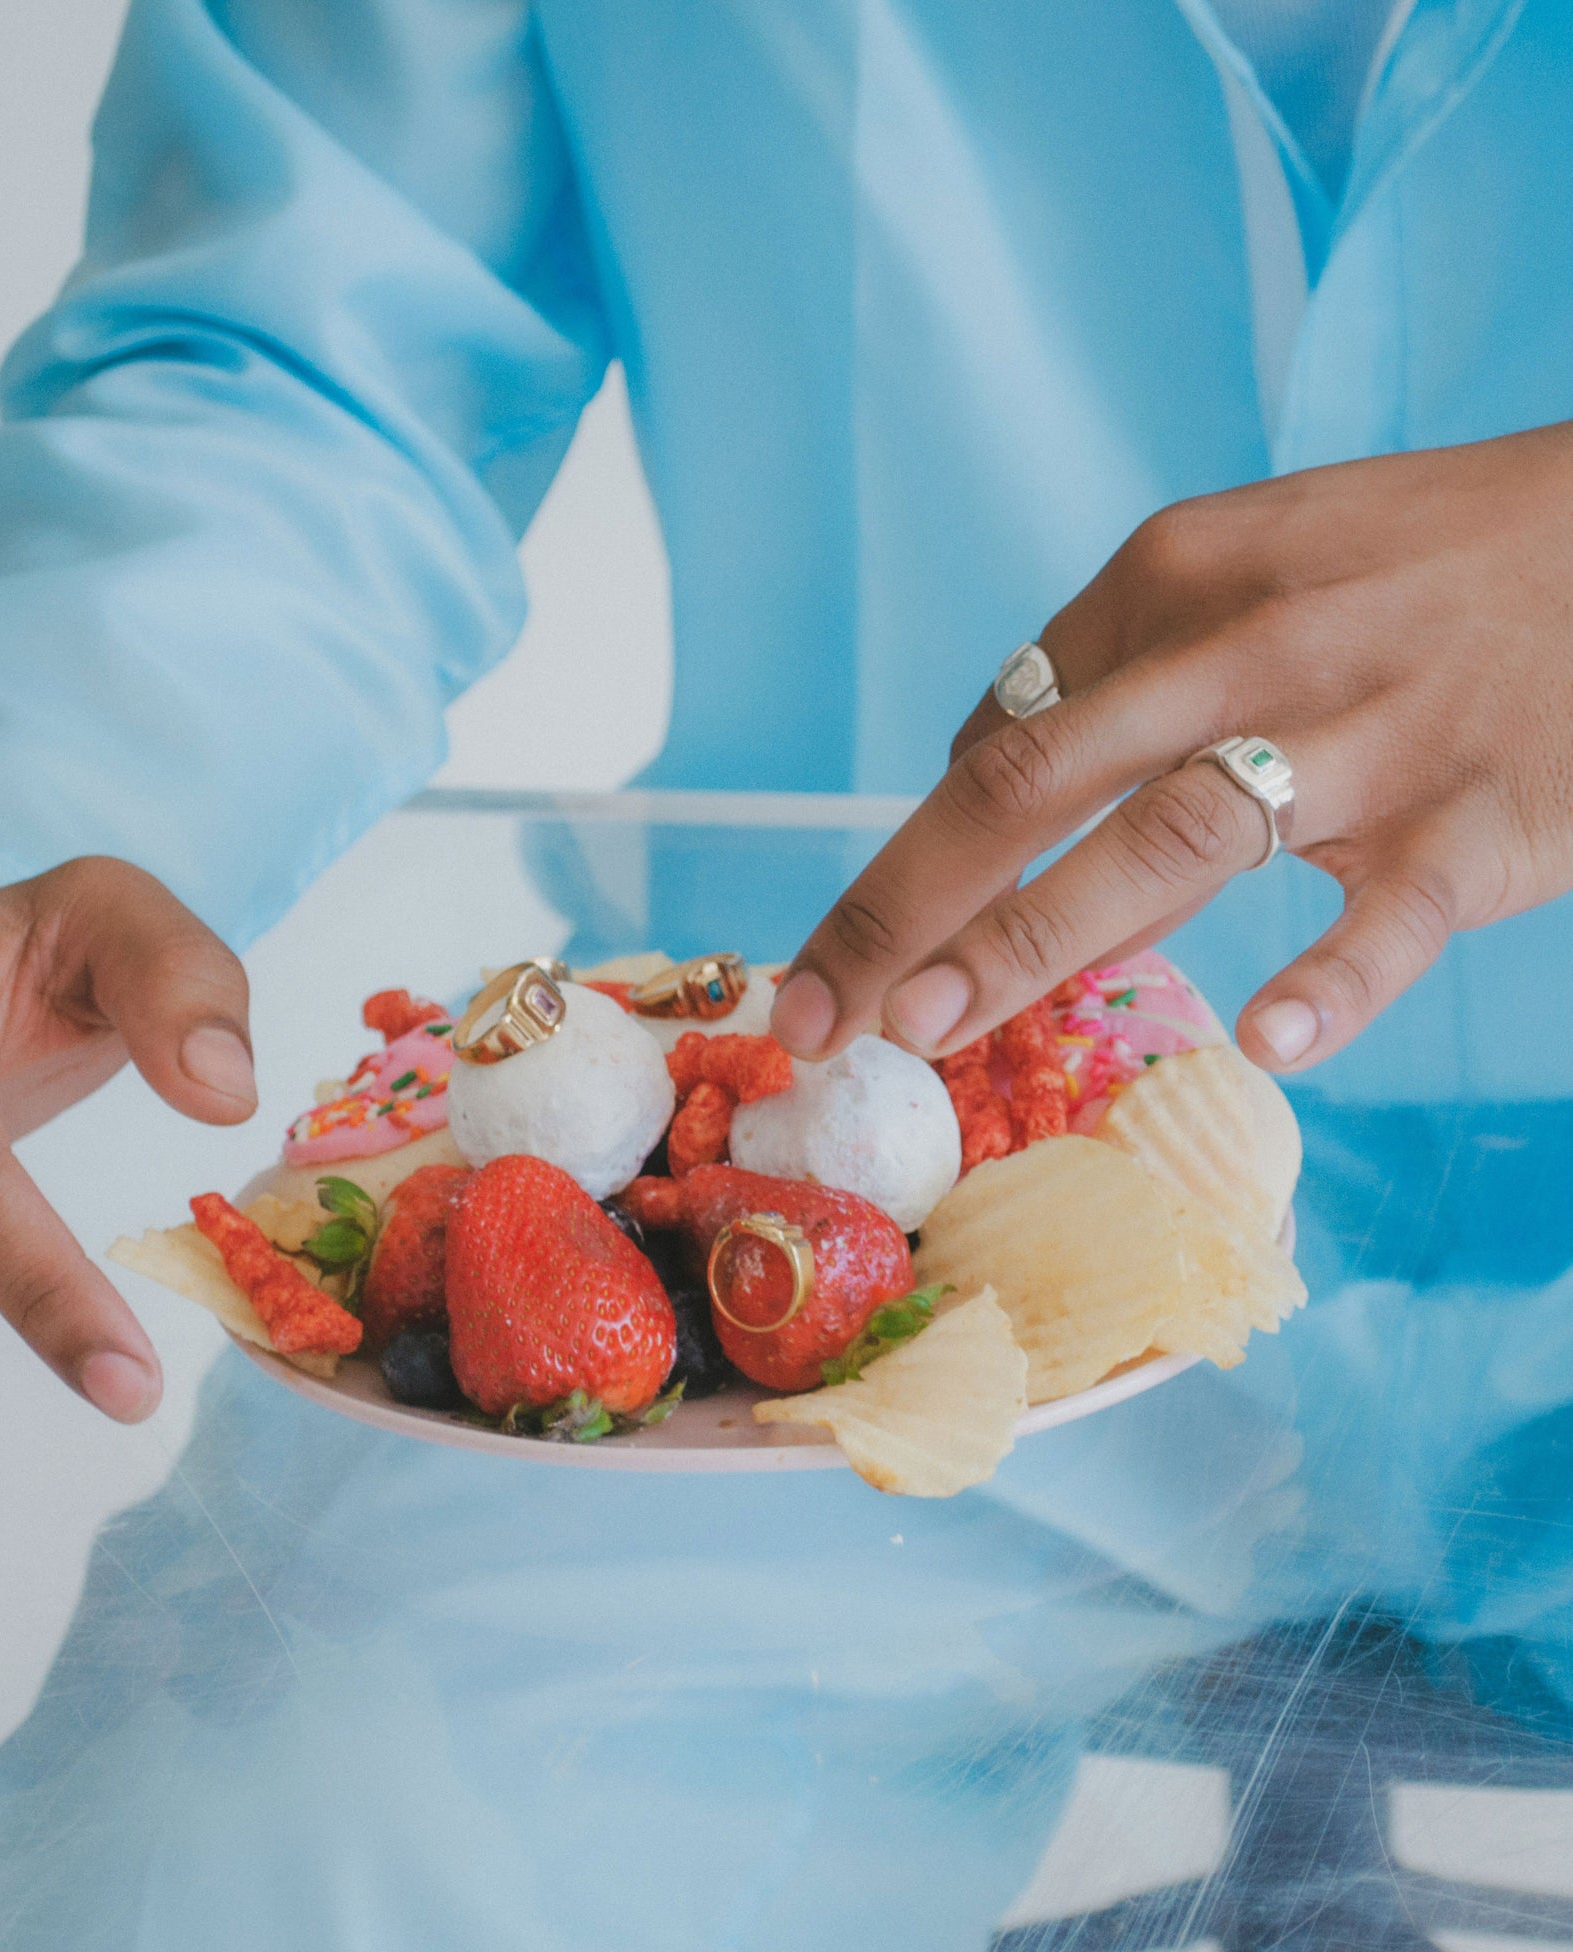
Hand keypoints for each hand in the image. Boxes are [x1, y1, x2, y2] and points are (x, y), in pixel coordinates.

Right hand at [0, 859, 255, 1420]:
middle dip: (32, 1311)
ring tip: (119, 1378)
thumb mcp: (108, 913)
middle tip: (130, 1392)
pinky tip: (93, 1345)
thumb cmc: (24, 950)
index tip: (125, 1381)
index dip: (37, 1286)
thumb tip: (223, 1095)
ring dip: (27, 1314)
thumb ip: (177, 977)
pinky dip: (29, 1299)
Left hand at [772, 423, 1572, 1073]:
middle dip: (906, 906)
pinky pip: (1395, 908)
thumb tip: (990, 785)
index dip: (905, 858)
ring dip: (1032, 937)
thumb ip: (1122, 677)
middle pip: (1035, 783)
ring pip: (1172, 837)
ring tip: (928, 1028)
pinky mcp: (1480, 812)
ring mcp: (1365, 728)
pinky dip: (1336, 978)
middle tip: (814, 1015)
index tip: (839, 952)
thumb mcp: (1250, 569)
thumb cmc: (1415, 568)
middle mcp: (1245, 643)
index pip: (1004, 735)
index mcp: (1173, 577)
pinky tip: (1270, 1040)